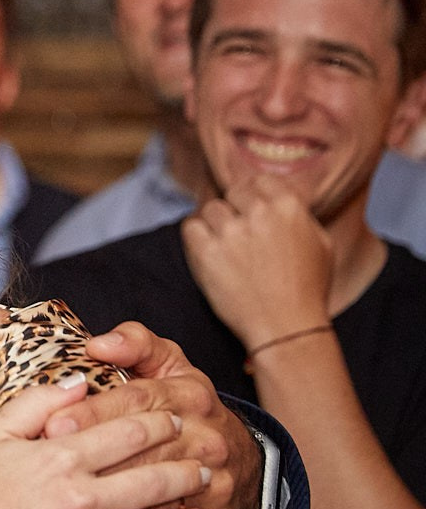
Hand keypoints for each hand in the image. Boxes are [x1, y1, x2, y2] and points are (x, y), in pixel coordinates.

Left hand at [71, 321, 258, 508]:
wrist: (244, 462)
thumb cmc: (188, 407)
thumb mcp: (170, 365)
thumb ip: (135, 344)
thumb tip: (98, 344)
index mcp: (188, 395)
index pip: (136, 401)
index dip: (94, 412)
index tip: (55, 424)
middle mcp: (204, 437)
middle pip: (142, 450)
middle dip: (95, 459)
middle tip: (51, 467)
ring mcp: (213, 480)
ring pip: (154, 494)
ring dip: (111, 501)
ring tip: (68, 505)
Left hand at [182, 176, 332, 347]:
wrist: (286, 328)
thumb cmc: (306, 289)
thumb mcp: (320, 243)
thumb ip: (298, 214)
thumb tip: (276, 197)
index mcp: (289, 206)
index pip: (258, 181)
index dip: (253, 197)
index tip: (251, 213)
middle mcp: (259, 212)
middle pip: (232, 193)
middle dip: (235, 211)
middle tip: (240, 238)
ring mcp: (231, 231)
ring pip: (210, 209)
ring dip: (215, 226)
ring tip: (228, 251)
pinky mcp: (206, 251)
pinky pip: (190, 228)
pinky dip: (196, 239)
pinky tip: (211, 256)